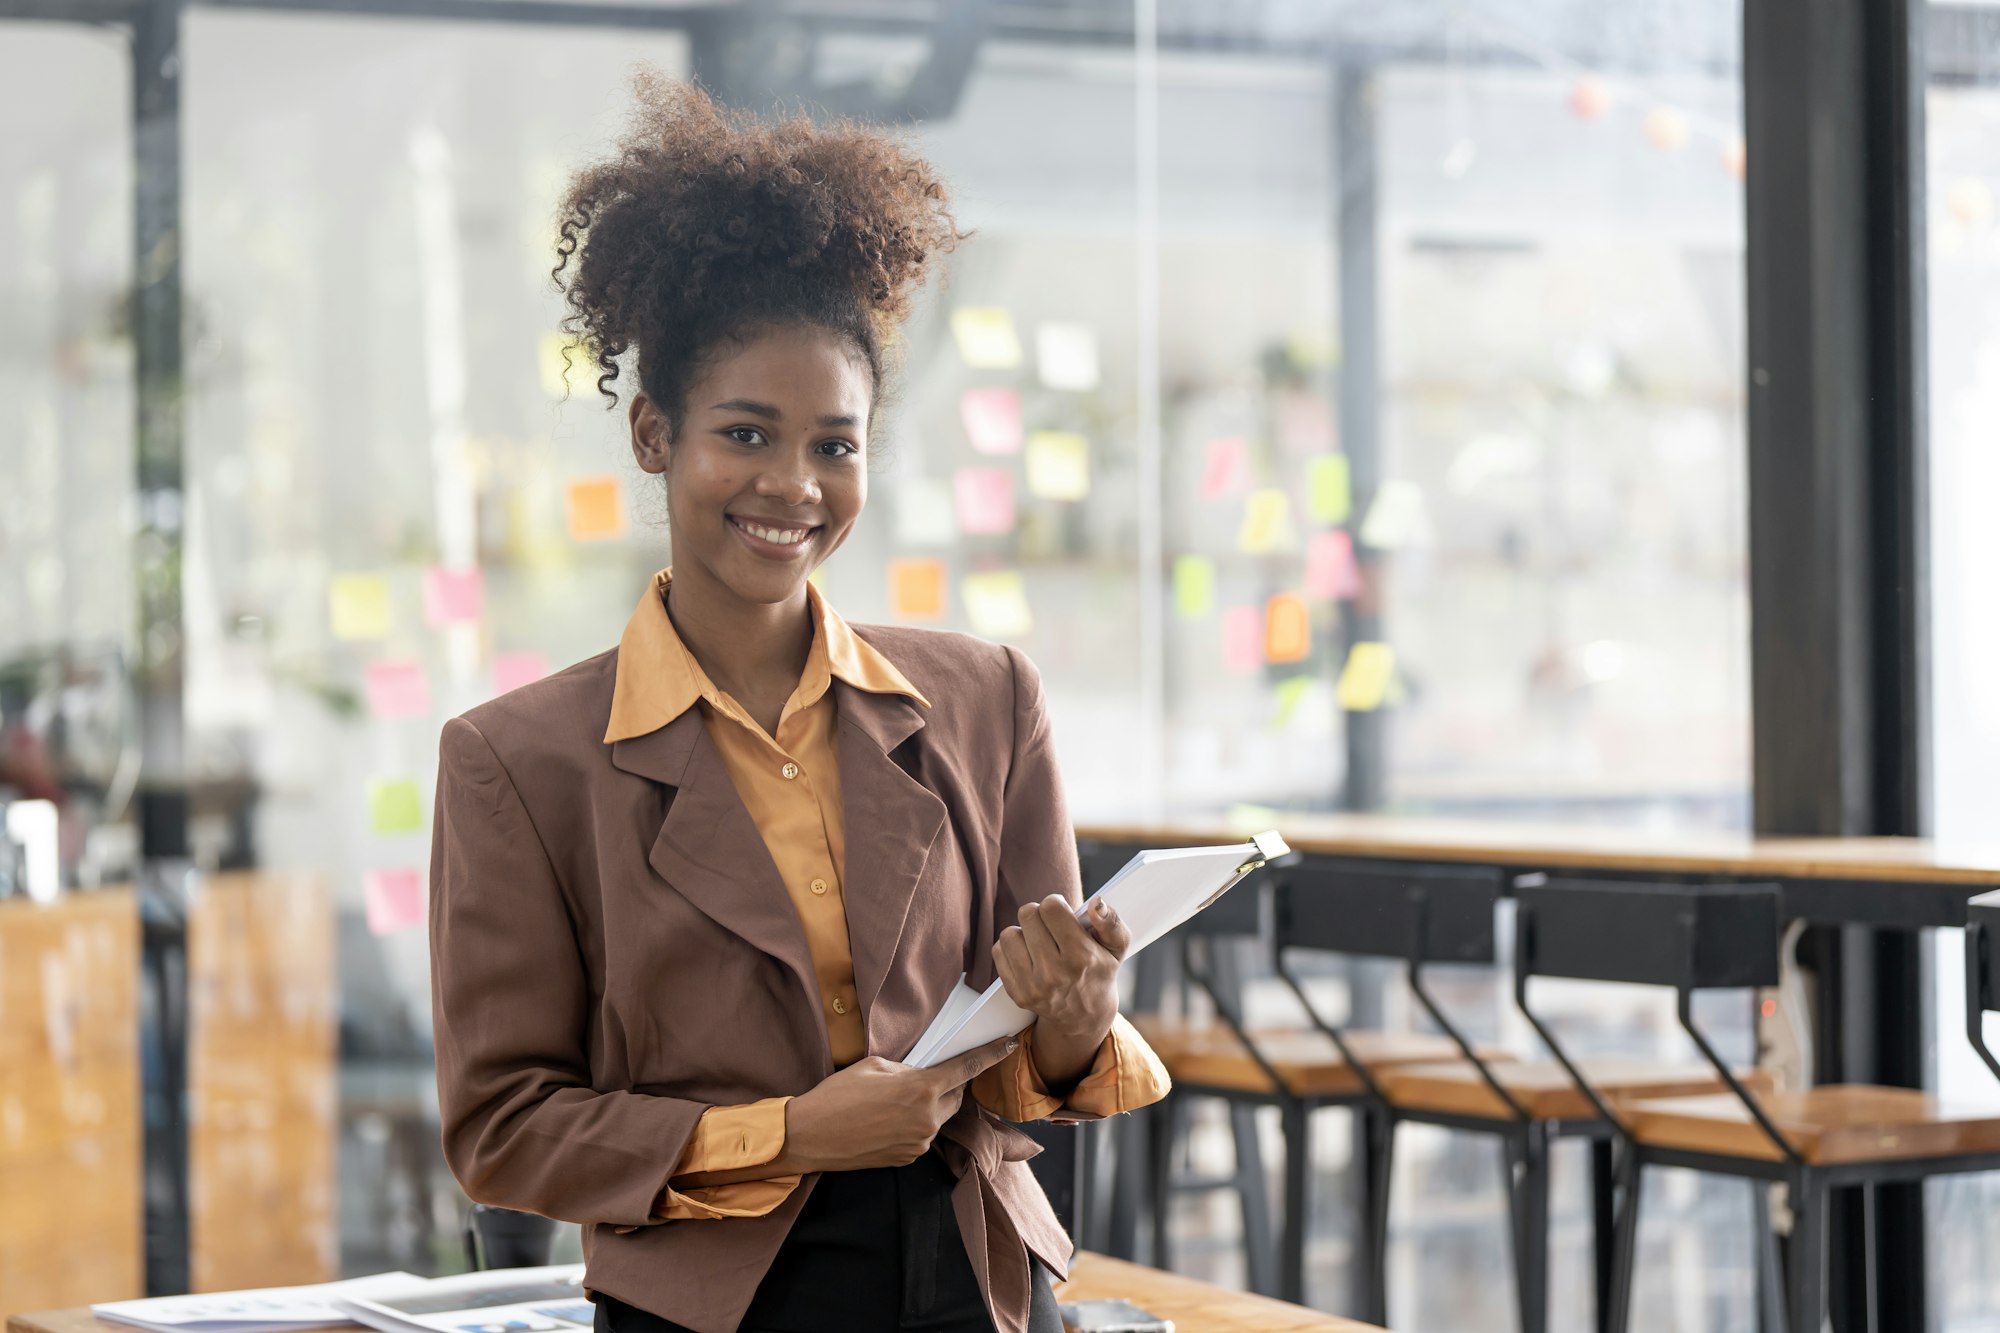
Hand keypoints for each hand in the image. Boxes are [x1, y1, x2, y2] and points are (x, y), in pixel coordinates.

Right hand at [784, 1033, 1019, 1172]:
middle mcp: (928, 1119)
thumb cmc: (838, 1094)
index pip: (967, 1069)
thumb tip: (923, 1073)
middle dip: (948, 1085)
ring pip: (939, 1117)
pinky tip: (887, 1120)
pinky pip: (922, 1135)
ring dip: (928, 1106)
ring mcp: (919, 1143)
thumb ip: (908, 1068)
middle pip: (956, 1097)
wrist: (810, 1136)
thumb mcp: (875, 1065)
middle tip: (924, 1077)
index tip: (1008, 1045)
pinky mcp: (908, 1158)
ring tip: (896, 1101)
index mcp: (922, 1089)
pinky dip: (914, 1124)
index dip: (991, 1055)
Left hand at [992, 896, 1131, 1046]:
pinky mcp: (1017, 994)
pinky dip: (1011, 949)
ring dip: (1023, 932)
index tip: (1061, 913)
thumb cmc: (1098, 973)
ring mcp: (1034, 986)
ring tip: (1038, 942)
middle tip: (1049, 927)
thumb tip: (1096, 903)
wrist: (1084, 1016)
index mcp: (1082, 957)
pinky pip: (999, 952)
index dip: (1055, 904)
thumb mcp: (1116, 948)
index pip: (1051, 907)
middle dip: (1038, 915)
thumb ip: (1111, 922)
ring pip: (1009, 933)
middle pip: (1027, 915)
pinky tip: (1028, 956)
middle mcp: (1055, 974)